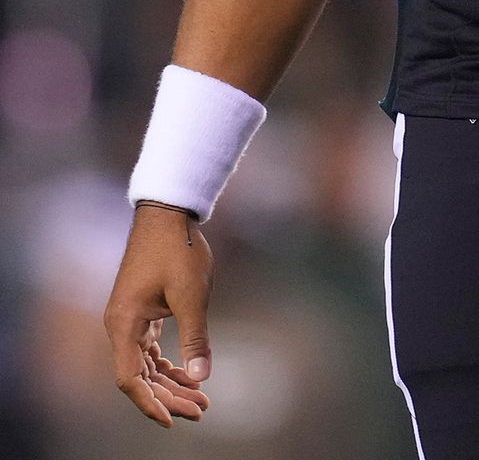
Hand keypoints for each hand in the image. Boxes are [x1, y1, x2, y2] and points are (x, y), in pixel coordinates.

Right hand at [102, 204, 216, 427]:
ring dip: (171, 381)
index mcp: (124, 325)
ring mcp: (129, 319)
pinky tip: (188, 373)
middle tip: (202, 409)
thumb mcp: (192, 295)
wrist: (168, 215)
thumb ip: (196, 338)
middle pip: (140, 375)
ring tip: (201, 397)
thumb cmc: (178, 251)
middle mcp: (120, 326)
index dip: (151, 402)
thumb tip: (201, 376)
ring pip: (146, 364)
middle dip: (170, 395)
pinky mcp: (141, 312)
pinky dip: (168, 363)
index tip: (174, 419)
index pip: (131, 378)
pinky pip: (149, 349)